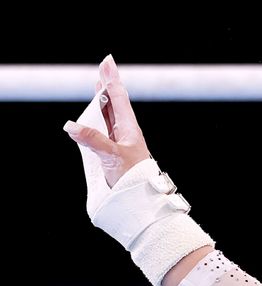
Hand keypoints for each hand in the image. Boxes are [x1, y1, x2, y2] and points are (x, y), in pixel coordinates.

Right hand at [62, 54, 151, 187]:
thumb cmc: (132, 177)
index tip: (108, 62)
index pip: (118, 98)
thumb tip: (71, 126)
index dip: (111, 79)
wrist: (139, 197)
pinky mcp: (113, 150)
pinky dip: (99, 116)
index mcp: (129, 128)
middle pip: (115, 102)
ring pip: (110, 114)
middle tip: (105, 65)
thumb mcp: (112, 156)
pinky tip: (96, 113)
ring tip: (100, 84)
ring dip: (104, 98)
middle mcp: (125, 131)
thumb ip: (92, 140)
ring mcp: (120, 140)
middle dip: (108, 83)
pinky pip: (104, 128)